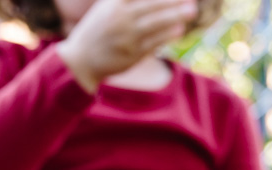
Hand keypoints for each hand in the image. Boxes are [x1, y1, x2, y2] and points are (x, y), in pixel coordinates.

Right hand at [57, 0, 196, 92]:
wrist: (80, 60)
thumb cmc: (97, 30)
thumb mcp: (107, 8)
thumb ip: (125, 0)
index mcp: (113, 4)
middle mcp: (120, 18)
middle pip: (151, 6)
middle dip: (172, 1)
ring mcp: (126, 37)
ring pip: (154, 24)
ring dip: (174, 17)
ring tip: (191, 10)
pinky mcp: (131, 54)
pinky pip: (152, 43)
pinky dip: (166, 36)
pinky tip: (178, 30)